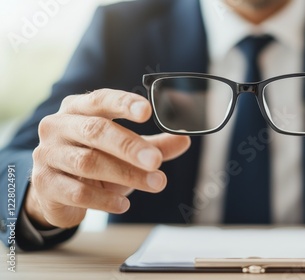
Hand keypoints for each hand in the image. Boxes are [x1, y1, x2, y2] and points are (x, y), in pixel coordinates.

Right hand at [27, 89, 190, 228]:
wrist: (55, 189)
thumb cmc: (95, 158)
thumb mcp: (124, 150)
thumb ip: (154, 144)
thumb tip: (185, 139)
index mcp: (78, 108)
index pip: (101, 100)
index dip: (124, 103)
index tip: (148, 111)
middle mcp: (58, 126)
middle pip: (95, 131)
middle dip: (129, 146)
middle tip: (157, 160)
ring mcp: (48, 154)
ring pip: (88, 162)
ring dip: (126, 174)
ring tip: (157, 183)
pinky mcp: (45, 183)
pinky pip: (78, 192)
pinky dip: (104, 199)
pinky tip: (124, 204)